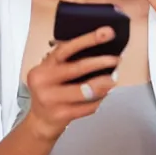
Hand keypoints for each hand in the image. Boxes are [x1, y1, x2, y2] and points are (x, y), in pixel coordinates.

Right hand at [26, 27, 118, 141]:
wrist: (39, 122)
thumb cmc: (51, 91)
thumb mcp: (53, 72)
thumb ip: (69, 61)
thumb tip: (100, 49)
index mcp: (44, 66)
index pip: (66, 48)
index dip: (88, 39)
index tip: (107, 32)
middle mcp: (44, 81)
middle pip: (78, 68)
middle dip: (101, 62)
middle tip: (116, 59)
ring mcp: (51, 99)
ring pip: (85, 89)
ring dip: (104, 84)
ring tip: (113, 79)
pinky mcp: (61, 115)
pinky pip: (88, 106)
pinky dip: (99, 100)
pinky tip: (104, 95)